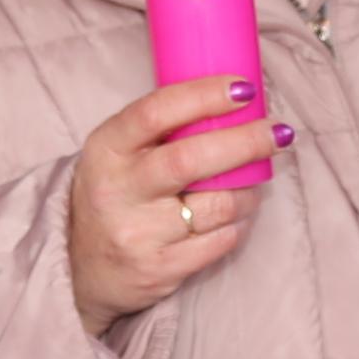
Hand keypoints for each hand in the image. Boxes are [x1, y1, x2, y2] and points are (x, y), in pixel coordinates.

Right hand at [68, 76, 285, 332]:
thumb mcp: (117, 153)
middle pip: (192, 159)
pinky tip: (238, 215)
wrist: (80, 268)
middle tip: (278, 133)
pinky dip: (239, 224)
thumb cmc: (115, 195)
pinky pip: (220, 242)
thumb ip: (160, 128)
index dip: (205, 95)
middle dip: (246, 142)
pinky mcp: (160, 268)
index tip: (244, 89)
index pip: (157, 111)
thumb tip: (232, 98)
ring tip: (255, 181)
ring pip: (216, 205)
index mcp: (106, 148)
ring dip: (249, 190)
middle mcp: (118, 189)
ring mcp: (138, 233)